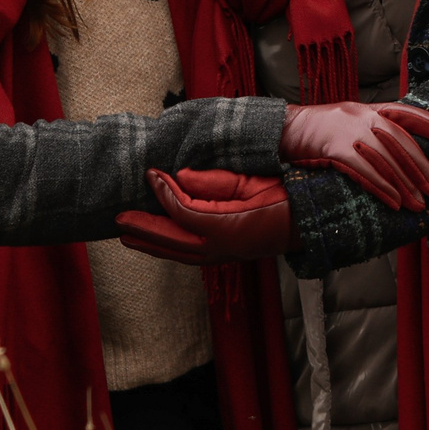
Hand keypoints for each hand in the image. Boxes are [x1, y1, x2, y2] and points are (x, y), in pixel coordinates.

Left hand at [119, 170, 294, 264]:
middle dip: (144, 228)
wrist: (310, 222)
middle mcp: (221, 246)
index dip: (163, 191)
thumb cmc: (285, 197)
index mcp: (227, 226)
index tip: (151, 173)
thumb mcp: (251, 182)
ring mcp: (223, 255)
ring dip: (151, 244)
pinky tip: (158, 243)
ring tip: (127, 236)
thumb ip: (214, 182)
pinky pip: (189, 256)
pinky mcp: (225, 256)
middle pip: (173, 239)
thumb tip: (179, 177)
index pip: (183, 210)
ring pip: (178, 253)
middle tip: (119, 218)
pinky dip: (169, 250)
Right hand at [279, 101, 428, 212]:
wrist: (285, 130)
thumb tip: (406, 155)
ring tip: (419, 204)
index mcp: (371, 108)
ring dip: (405, 185)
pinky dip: (382, 188)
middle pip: (401, 143)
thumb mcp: (352, 123)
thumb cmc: (321, 131)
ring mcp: (349, 131)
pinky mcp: (334, 149)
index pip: (409, 113)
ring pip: (385, 160)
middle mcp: (363, 116)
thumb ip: (377, 133)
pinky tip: (394, 203)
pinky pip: (364, 171)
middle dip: (421, 168)